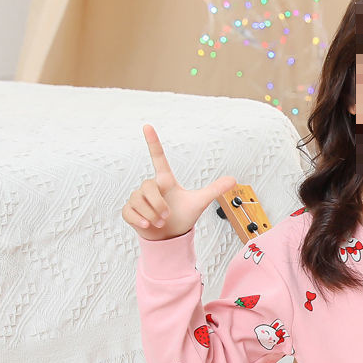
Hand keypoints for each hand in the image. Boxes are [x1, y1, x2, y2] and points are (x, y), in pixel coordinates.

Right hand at [121, 124, 236, 240]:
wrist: (171, 236)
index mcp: (166, 180)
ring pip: (138, 201)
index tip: (147, 126)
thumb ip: (214, 190)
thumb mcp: (199, 202)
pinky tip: (147, 225)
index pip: (158, 158)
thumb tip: (233, 179)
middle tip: (167, 216)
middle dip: (159, 204)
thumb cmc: (184, 216)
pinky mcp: (129, 211)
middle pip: (147, 187)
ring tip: (160, 222)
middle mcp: (151, 186)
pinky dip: (139, 220)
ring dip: (152, 215)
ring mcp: (138, 198)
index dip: (153, 142)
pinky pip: (129, 212)